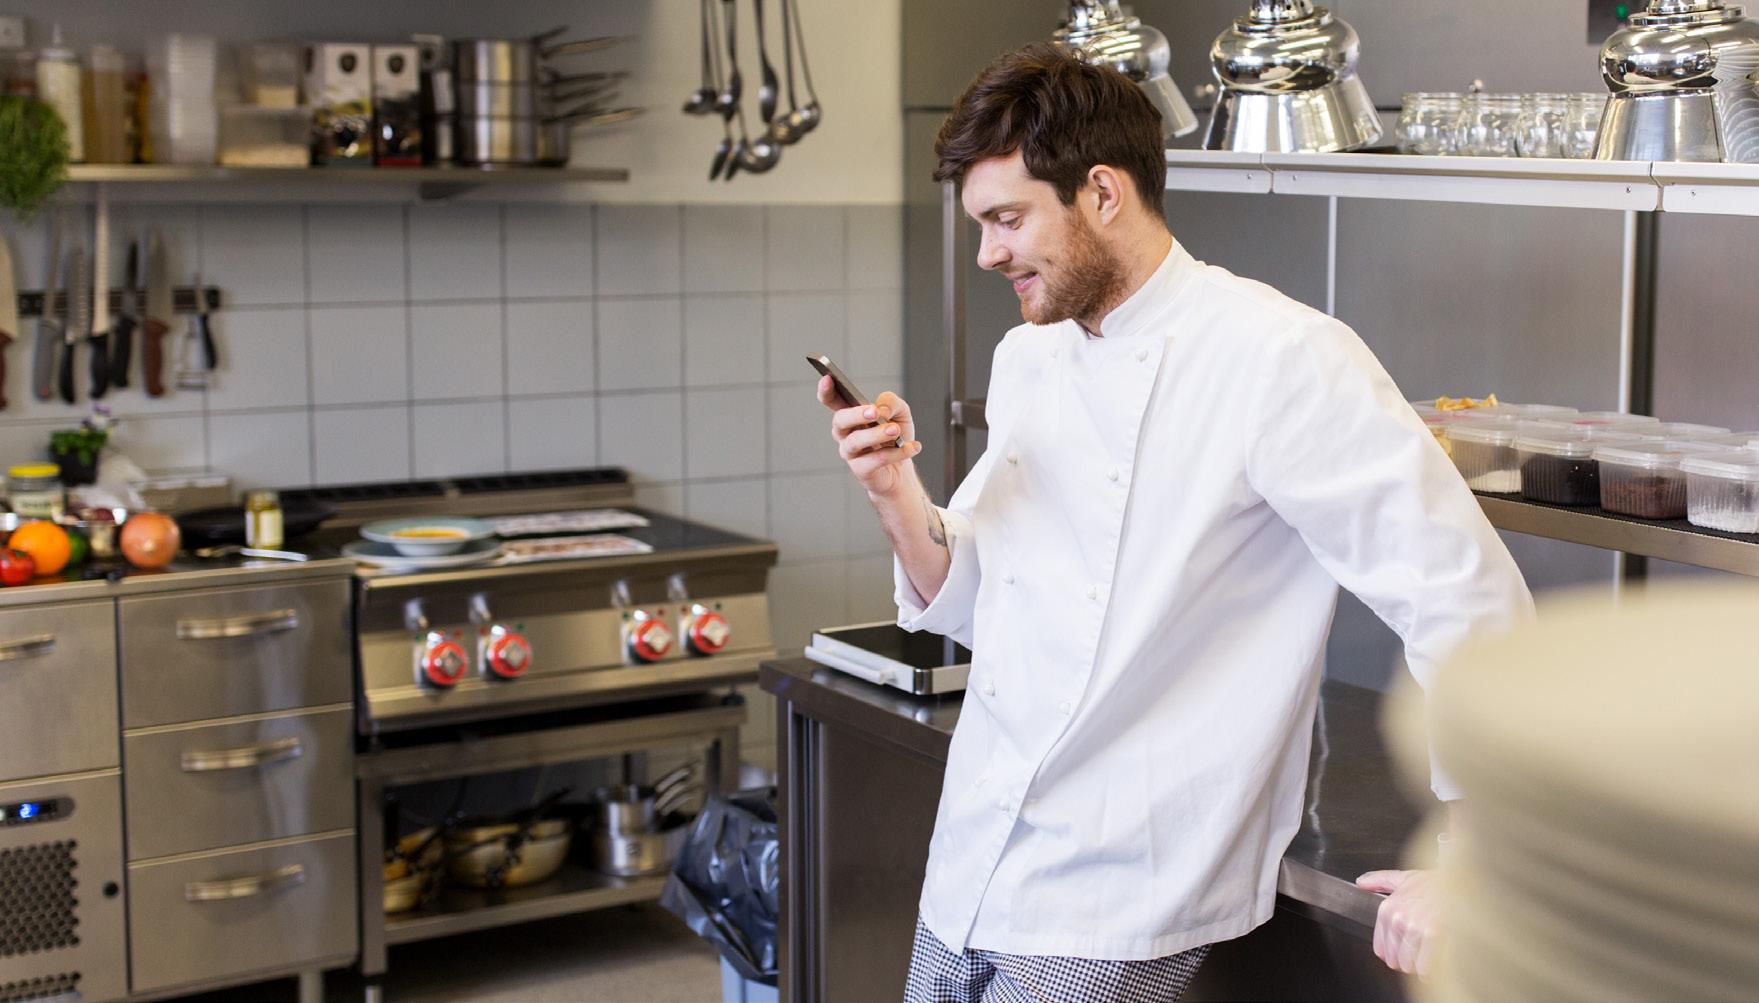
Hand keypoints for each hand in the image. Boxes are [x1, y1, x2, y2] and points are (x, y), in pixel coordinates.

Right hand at [819, 375, 922, 496]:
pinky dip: (896, 453)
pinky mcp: (860, 470)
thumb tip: (881, 409)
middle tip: (875, 412)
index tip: (828, 378)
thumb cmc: (896, 436)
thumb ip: (891, 403)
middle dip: (856, 414)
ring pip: (856, 441)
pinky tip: (911, 447)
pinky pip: (874, 460)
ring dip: (877, 434)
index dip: (826, 390)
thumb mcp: (900, 413)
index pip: (832, 400)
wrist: (903, 469)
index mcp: (851, 414)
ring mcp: (850, 452)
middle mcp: (845, 432)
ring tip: (895, 430)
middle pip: (840, 420)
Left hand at [1356, 869, 1438, 978]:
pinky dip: (1433, 972)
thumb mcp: (1405, 878)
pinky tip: (1439, 961)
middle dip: (1409, 962)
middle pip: (1395, 961)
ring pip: (1410, 967)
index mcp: (1388, 909)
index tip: (1406, 951)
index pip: (1381, 950)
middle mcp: (1398, 919)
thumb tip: (1361, 883)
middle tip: (1422, 952)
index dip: (1395, 954)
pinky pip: (1425, 969)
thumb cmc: (1437, 883)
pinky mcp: (1433, 935)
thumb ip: (1380, 880)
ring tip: (1432, 954)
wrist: (1464, 882)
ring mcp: (1415, 928)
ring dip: (1422, 967)